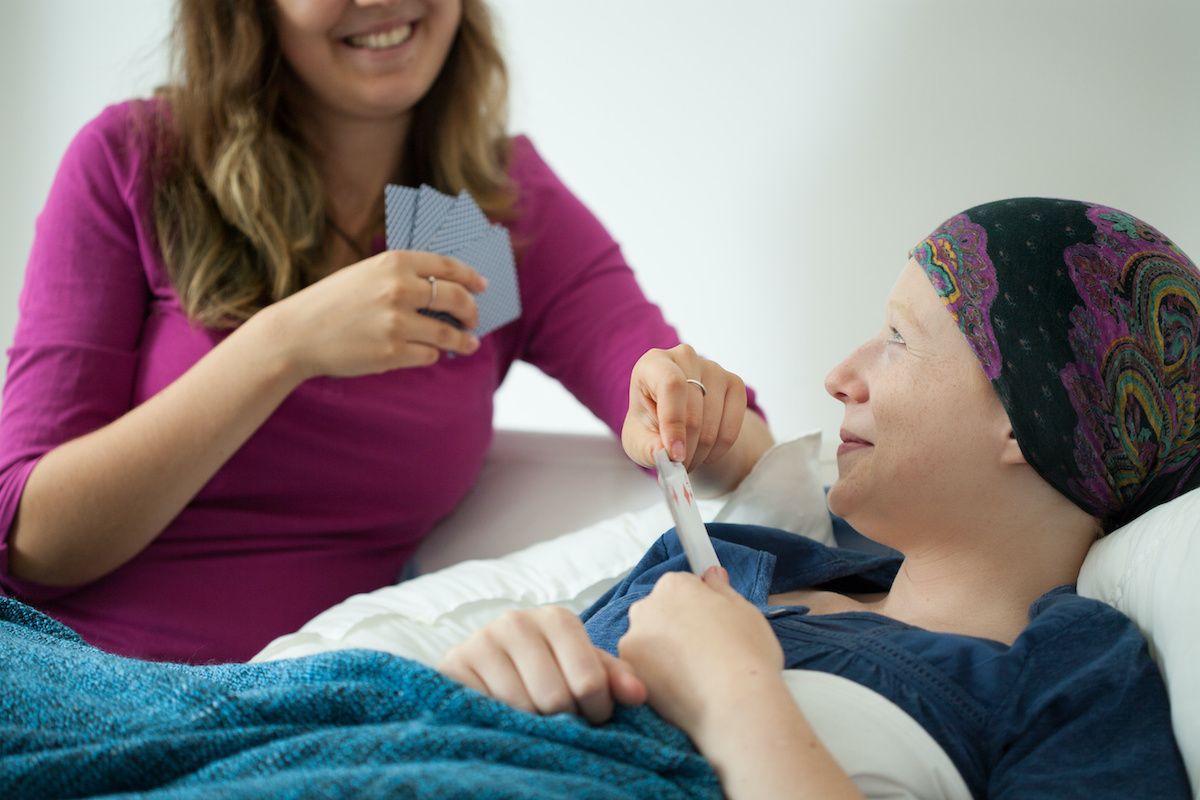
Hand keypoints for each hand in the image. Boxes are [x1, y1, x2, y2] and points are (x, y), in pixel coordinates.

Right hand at [260, 250, 487, 380]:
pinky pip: (428, 355)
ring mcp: (396, 323)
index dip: (471, 277)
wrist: (297, 334)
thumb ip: (403, 277)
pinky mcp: (391, 353)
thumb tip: (448, 291)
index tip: (482, 286)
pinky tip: (430, 353)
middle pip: (456, 299)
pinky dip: (433, 354)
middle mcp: (399, 290)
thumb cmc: (333, 303)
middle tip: (474, 319)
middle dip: (472, 311)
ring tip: (468, 343)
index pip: (448, 267)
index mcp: (394, 263)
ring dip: (463, 340)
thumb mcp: (367, 274)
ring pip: (448, 333)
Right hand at [437, 606, 646, 723]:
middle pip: (555, 698)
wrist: (486, 668)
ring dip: (532, 726)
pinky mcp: (453, 665)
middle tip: (560, 722)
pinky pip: (487, 710)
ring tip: (533, 719)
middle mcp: (517, 622)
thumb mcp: (584, 669)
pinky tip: (505, 717)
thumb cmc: (549, 670)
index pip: (589, 682)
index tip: (592, 717)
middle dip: (564, 721)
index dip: (596, 711)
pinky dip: (501, 723)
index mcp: (557, 618)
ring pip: (521, 708)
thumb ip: (616, 678)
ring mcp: (481, 641)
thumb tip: (638, 695)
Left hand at [617, 567, 782, 740]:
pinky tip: (683, 691)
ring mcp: (633, 642)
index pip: (682, 588)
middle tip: (707, 652)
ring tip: (696, 677)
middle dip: (677, 629)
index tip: (711, 624)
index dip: (700, 608)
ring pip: (649, 645)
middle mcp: (646, 608)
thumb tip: (712, 577)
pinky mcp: (628, 675)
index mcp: (674, 585)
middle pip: (660, 614)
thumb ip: (721, 590)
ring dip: (664, 655)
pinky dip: (657, 679)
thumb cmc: (746, 656)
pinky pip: (643, 672)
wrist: (734, 704)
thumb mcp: (745, 611)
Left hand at [622, 345, 747, 470]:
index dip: (674, 422)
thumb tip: (665, 453)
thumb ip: (646, 447)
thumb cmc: (649, 424)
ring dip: (701, 452)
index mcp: (653, 363)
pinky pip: (733, 426)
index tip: (674, 454)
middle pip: (694, 409)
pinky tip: (706, 451)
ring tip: (688, 458)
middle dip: (686, 447)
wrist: (674, 420)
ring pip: (713, 422)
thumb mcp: (637, 439)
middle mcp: (685, 358)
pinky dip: (720, 448)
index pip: (672, 385)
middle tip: (678, 466)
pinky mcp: (735, 383)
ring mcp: (714, 368)